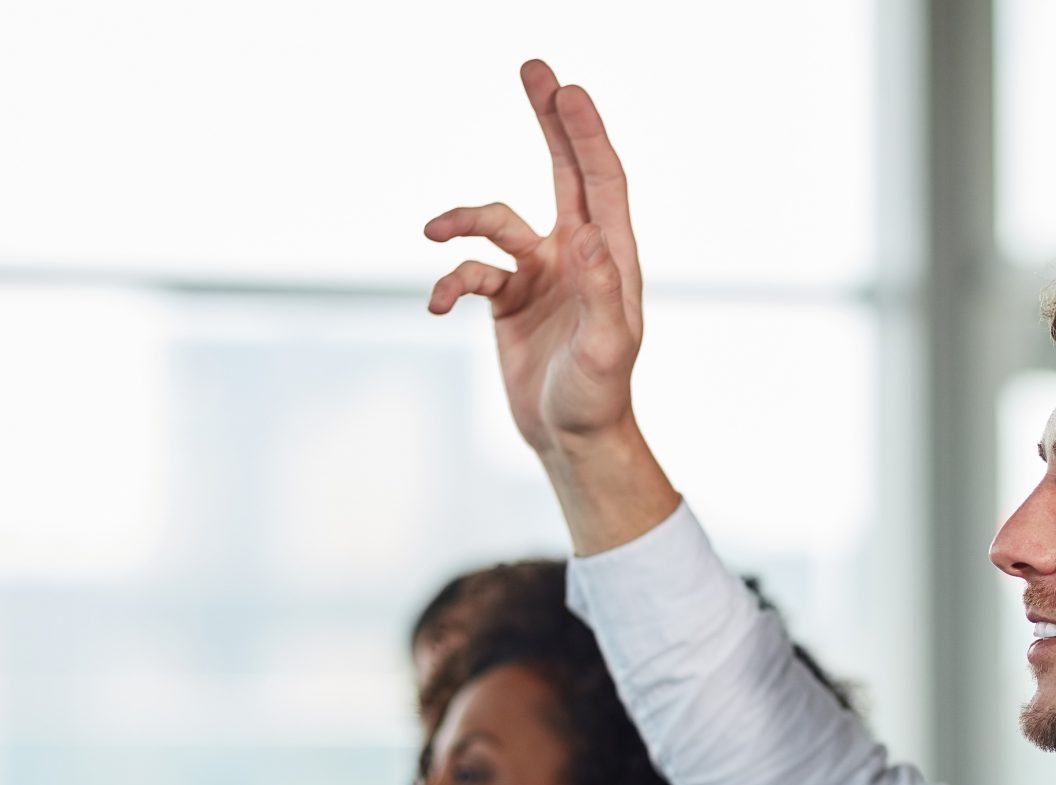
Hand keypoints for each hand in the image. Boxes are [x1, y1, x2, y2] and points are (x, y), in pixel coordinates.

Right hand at [424, 60, 644, 456]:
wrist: (571, 437)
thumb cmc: (599, 395)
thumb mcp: (607, 349)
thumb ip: (602, 293)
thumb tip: (587, 239)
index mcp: (611, 258)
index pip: (601, 181)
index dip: (584, 135)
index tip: (567, 90)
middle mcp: (578, 255)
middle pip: (564, 171)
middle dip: (549, 121)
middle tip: (534, 68)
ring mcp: (541, 273)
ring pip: (496, 223)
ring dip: (464, 222)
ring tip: (435, 232)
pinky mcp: (509, 298)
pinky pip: (471, 271)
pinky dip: (451, 282)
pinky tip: (439, 305)